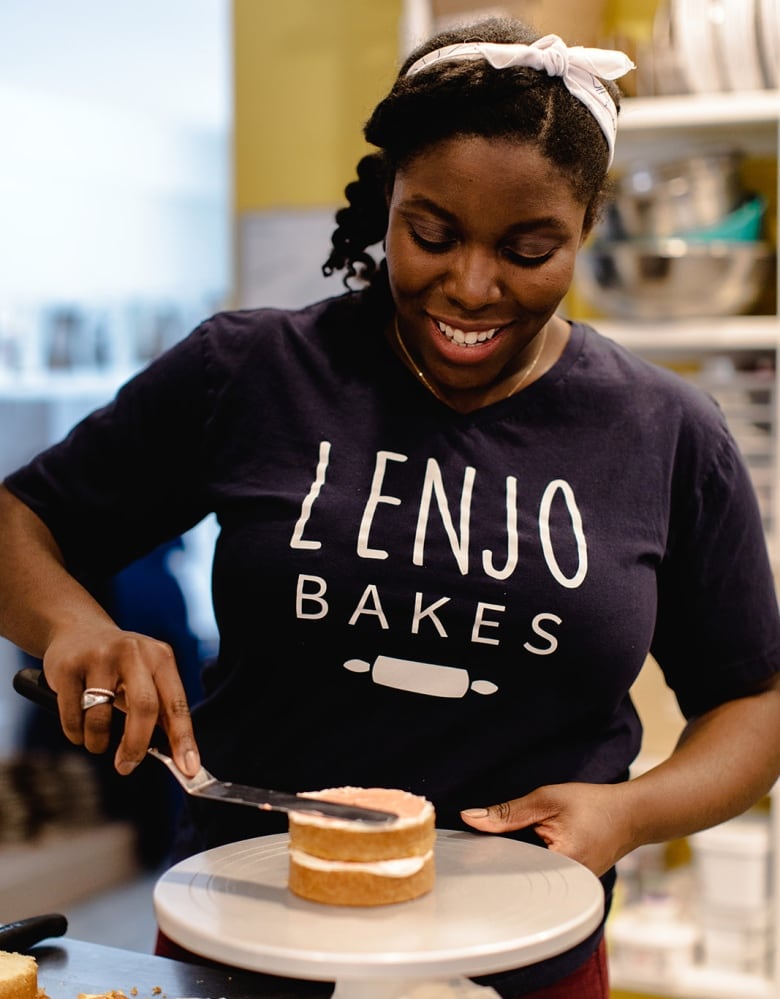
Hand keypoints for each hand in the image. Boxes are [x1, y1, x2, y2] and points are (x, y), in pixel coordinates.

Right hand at [42, 622, 200, 777]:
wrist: (77, 631)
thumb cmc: (120, 666)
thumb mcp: (146, 676)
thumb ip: (160, 711)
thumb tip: (178, 760)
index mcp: (160, 657)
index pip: (176, 703)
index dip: (183, 738)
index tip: (189, 768)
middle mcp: (133, 652)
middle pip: (144, 708)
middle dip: (136, 746)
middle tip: (127, 766)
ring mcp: (99, 657)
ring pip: (100, 719)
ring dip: (97, 742)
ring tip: (96, 740)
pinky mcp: (68, 667)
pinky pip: (72, 718)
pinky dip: (75, 733)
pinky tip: (79, 725)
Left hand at [461, 782, 636, 876]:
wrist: (631, 815)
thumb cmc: (594, 804)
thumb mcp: (548, 800)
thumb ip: (507, 812)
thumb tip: (470, 818)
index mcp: (562, 865)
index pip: (511, 866)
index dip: (487, 854)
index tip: (467, 846)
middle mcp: (568, 886)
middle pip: (518, 876)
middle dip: (499, 858)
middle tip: (479, 845)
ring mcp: (571, 891)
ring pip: (528, 878)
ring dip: (514, 861)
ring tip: (503, 846)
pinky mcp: (572, 887)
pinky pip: (540, 878)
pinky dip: (528, 863)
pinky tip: (521, 851)